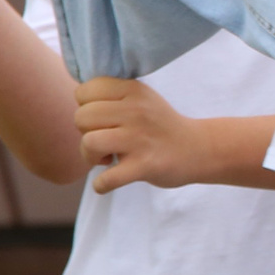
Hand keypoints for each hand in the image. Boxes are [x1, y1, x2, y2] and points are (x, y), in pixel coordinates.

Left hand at [75, 77, 212, 191]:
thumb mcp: (141, 97)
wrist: (198, 149)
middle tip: (105, 141)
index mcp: (133, 90)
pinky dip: (101, 185)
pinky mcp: (144, 166)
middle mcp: (136, 111)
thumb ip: (112, 94)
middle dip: (85, 133)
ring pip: (89, 143)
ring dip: (90, 157)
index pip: (84, 91)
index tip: (103, 120)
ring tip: (107, 158)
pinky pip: (106, 179)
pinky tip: (110, 180)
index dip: (86, 107)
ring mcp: (140, 139)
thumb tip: (76, 97)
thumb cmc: (160, 125)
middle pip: (81, 117)